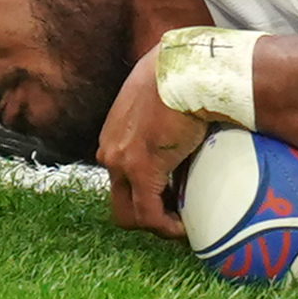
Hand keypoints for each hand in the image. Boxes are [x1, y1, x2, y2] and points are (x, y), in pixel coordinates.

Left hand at [95, 49, 208, 240]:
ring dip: (156, 223)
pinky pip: (149, 214)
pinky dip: (166, 227)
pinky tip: (185, 229)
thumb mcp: (164, 103)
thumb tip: (186, 141)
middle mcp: (111, 151)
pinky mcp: (140, 170)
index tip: (171, 201)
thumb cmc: (182, 76)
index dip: (145, 196)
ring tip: (182, 224)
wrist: (186, 69)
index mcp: (114, 136)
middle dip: (146, 215)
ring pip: (130, 213)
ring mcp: (121, 162)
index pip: (122, 179)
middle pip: (120, 202)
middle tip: (175, 217)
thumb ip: (165, 126)